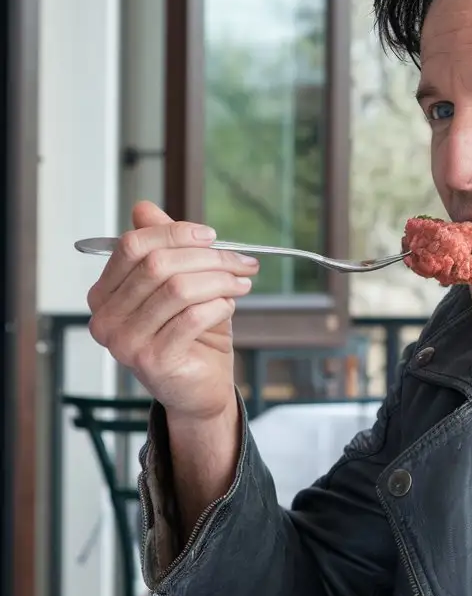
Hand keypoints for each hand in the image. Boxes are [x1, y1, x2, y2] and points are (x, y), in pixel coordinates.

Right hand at [86, 200, 259, 420]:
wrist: (199, 387)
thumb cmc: (190, 334)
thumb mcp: (178, 283)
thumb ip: (162, 247)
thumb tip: (143, 208)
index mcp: (105, 293)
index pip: (133, 246)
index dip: (175, 233)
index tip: (212, 236)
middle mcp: (106, 317)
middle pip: (158, 264)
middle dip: (209, 257)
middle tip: (242, 262)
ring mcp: (125, 341)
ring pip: (178, 289)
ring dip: (220, 280)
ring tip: (242, 284)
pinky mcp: (153, 360)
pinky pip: (192, 318)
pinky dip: (219, 306)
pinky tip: (229, 306)